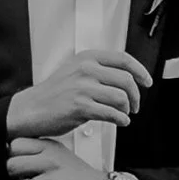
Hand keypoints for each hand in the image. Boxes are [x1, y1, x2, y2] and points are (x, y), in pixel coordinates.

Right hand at [7, 50, 150, 140]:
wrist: (31, 109)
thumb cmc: (54, 94)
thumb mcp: (75, 71)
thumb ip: (99, 71)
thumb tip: (127, 79)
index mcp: (87, 58)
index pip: (123, 59)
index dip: (140, 71)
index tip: (147, 82)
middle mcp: (85, 69)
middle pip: (126, 80)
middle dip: (136, 96)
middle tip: (135, 106)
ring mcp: (82, 87)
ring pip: (121, 97)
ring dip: (127, 109)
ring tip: (123, 114)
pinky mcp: (80, 106)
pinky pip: (112, 113)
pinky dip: (121, 120)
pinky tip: (120, 121)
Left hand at [7, 134, 118, 179]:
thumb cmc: (80, 177)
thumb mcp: (60, 155)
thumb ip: (38, 153)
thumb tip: (9, 153)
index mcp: (50, 148)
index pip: (16, 144)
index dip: (11, 156)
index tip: (16, 165)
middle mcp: (52, 161)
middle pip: (12, 165)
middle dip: (12, 177)